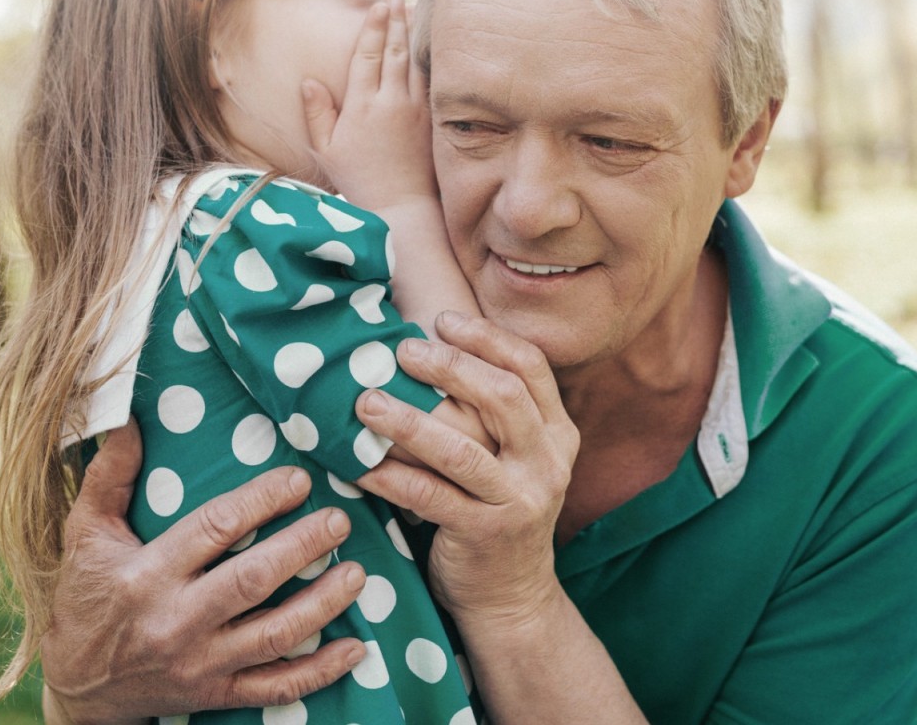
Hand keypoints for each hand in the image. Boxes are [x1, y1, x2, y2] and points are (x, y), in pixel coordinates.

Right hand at [41, 421, 367, 723]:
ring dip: (323, 604)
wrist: (76, 688)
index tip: (300, 480)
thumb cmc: (86, 599)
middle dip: (302, 547)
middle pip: (252, 581)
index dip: (262, 501)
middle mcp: (175, 621)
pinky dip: (319, 672)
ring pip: (273, 635)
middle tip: (340, 519)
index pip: (214, 529)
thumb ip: (109, 476)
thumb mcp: (85, 535)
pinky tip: (355, 649)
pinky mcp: (215, 694)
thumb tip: (129, 418)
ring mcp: (199, 664)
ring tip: (359, 573)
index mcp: (146, 575)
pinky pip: (276, 687)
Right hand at [301, 0, 434, 210]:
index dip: (372, 26)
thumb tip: (309, 81)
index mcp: (362, 106)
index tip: (378, 4)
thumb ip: (317, 113)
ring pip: (414, 62)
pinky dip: (426, 60)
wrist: (400, 206)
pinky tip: (426, 47)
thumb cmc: (358, 180)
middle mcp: (391, 102)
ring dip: (411, 35)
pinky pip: (429, 81)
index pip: (367, 55)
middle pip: (394, 50)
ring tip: (411, 10)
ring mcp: (415, 109)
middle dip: (394, 20)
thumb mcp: (327, 149)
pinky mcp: (431, 119)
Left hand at [354, 312, 579, 623]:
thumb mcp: (514, 458)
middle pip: (502, 396)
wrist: (511, 596)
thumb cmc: (496, 510)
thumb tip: (428, 345)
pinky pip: (430, 497)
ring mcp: (520, 500)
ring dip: (408, 421)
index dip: (486, 338)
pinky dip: (390, 477)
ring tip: (366, 402)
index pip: (530, 367)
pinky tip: (359, 464)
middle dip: (449, 367)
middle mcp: (547, 462)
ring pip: (461, 450)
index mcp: (557, 433)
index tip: (442, 319)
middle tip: (401, 351)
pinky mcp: (486, 534)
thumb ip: (492, 412)